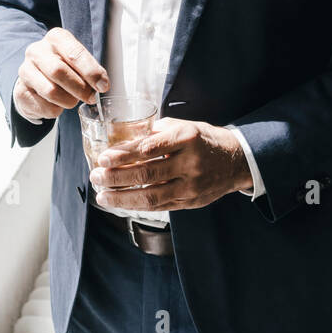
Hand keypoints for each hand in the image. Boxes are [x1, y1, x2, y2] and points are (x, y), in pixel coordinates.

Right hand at [14, 27, 108, 120]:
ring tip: (74, 100)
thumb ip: (90, 69)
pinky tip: (58, 104)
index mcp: (55, 38)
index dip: (91, 71)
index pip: (74, 53)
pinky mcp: (20, 91)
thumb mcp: (78, 61)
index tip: (103, 86)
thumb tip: (102, 83)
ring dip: (68, 100)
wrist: (36, 80)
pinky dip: (57, 109)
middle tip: (91, 97)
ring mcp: (25, 70)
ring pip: (50, 91)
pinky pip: (44, 106)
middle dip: (80, 88)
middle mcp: (37, 51)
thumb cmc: (64, 67)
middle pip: (59, 71)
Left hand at [90, 118, 251, 212]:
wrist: (235, 161)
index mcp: (187, 138)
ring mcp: (191, 185)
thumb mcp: (184, 126)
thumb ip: (157, 133)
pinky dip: (137, 205)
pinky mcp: (190, 202)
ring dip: (122, 198)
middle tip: (96, 176)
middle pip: (146, 174)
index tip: (103, 157)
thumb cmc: (204, 139)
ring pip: (151, 196)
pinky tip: (121, 203)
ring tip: (102, 196)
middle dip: (116, 177)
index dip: (123, 155)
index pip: (149, 148)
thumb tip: (124, 140)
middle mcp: (190, 162)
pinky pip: (159, 206)